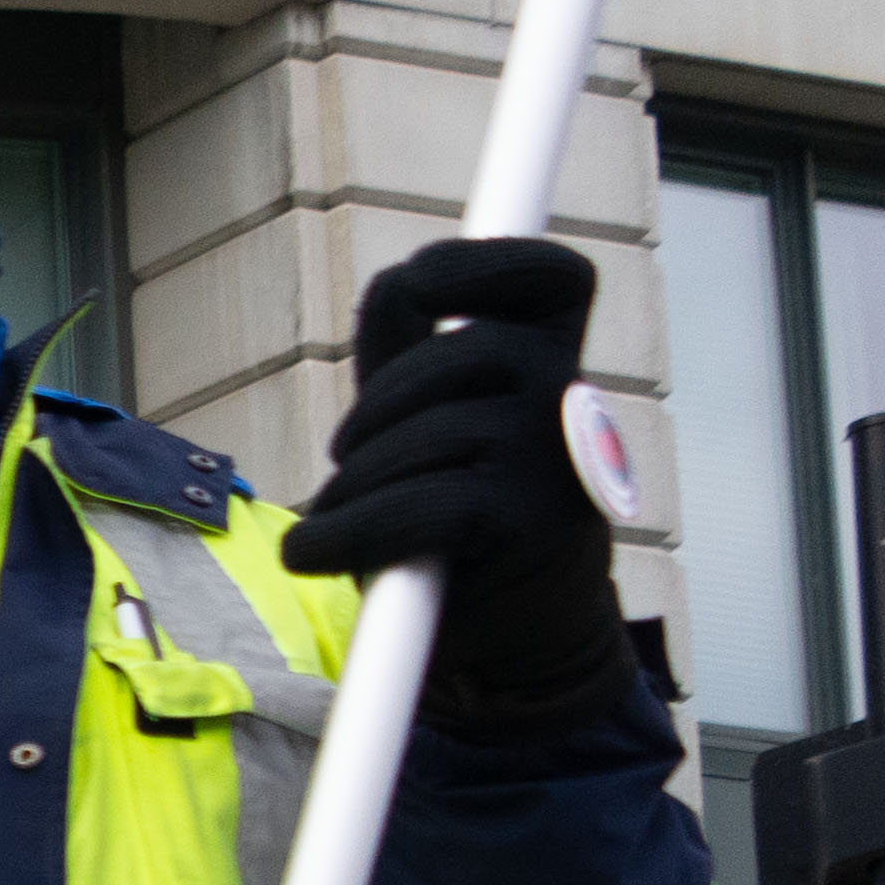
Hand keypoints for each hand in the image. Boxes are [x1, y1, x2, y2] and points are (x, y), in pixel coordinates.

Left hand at [281, 236, 623, 714]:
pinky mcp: (532, 529)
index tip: (412, 279)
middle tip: (346, 453)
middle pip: (460, 353)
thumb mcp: (431, 417)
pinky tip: (309, 552)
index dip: (481, 261)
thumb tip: (397, 280)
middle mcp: (575, 399)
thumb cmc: (462, 503)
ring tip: (339, 514)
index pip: (549, 276)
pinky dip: (343, 534)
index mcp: (558, 358)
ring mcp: (561, 462)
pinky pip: (418, 510)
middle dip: (379, 405)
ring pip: (430, 433)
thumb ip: (412, 348)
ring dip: (355, 480)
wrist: (513, 623)